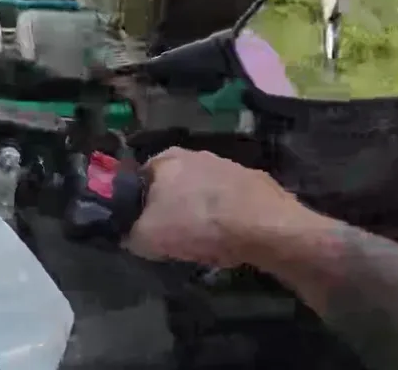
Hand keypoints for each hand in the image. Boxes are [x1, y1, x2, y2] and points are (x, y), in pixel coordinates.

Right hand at [125, 148, 309, 266]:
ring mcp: (231, 167)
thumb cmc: (198, 224)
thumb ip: (130, 234)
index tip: (145, 227)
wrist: (267, 228)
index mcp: (166, 158)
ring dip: (203, 215)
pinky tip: (233, 242)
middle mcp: (197, 154)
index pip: (140, 178)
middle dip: (174, 209)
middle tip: (175, 238)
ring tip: (208, 245)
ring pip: (206, 195)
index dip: (139, 204)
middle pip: (175, 186)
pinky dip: (230, 220)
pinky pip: (234, 204)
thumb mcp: (147, 238)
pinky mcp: (258, 184)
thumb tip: (131, 237)